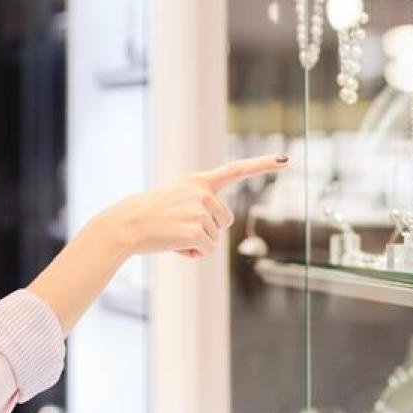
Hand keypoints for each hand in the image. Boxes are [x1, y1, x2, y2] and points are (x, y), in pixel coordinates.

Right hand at [90, 155, 287, 258]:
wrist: (126, 224)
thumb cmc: (149, 215)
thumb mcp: (175, 199)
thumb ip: (199, 204)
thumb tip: (211, 224)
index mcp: (198, 181)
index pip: (236, 170)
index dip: (262, 164)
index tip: (286, 159)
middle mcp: (203, 193)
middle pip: (224, 221)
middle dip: (206, 230)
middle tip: (177, 226)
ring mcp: (200, 211)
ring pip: (214, 239)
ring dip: (195, 243)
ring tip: (171, 234)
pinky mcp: (197, 231)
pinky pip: (206, 251)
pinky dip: (192, 254)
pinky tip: (174, 245)